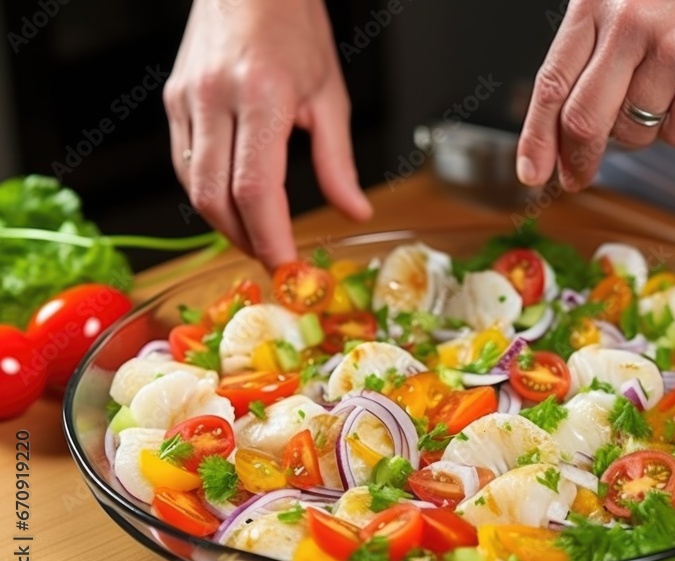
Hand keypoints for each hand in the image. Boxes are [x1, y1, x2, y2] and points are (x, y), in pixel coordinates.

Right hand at [163, 0, 371, 270]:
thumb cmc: (294, 28)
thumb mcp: (330, 95)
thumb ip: (338, 162)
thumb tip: (353, 211)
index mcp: (263, 96)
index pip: (258, 190)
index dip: (270, 239)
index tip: (288, 268)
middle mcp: (217, 98)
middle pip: (216, 198)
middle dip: (246, 240)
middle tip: (275, 260)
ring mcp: (188, 98)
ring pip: (193, 187)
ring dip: (224, 224)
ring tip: (259, 237)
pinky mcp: (172, 99)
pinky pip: (183, 164)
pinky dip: (208, 194)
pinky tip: (235, 203)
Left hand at [516, 0, 674, 191]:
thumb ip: (603, 39)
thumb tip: (569, 116)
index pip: (553, 81)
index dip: (536, 136)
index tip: (532, 172)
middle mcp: (629, 21)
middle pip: (583, 120)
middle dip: (578, 160)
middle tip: (579, 178)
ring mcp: (671, 47)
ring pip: (634, 130)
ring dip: (646, 127)